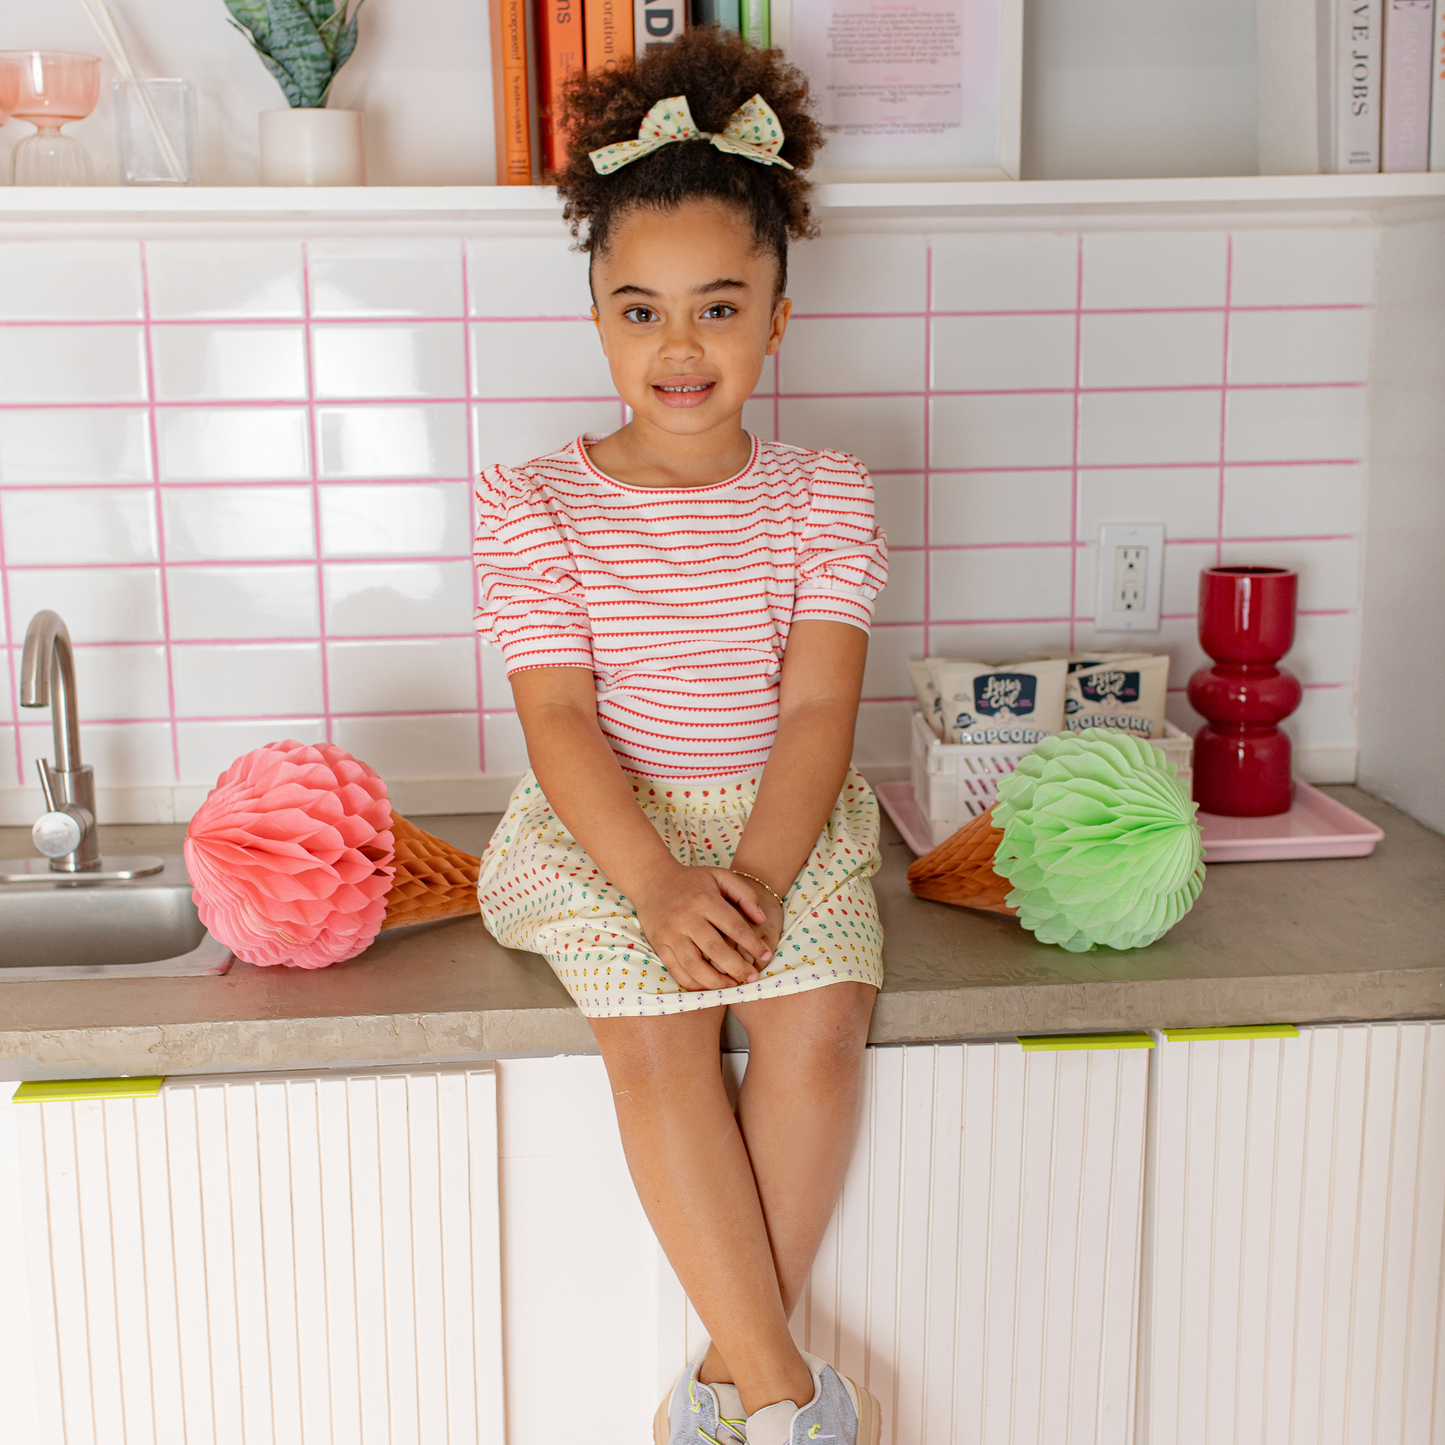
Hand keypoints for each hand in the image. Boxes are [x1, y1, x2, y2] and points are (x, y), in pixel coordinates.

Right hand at [631, 865, 772, 991]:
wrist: (652, 880)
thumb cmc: (692, 880)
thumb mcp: (720, 876)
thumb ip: (744, 894)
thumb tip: (761, 919)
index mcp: (704, 900)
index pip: (734, 926)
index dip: (753, 944)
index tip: (766, 955)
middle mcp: (686, 917)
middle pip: (715, 949)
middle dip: (737, 967)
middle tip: (751, 977)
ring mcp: (670, 933)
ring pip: (694, 965)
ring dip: (715, 981)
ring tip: (732, 985)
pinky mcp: (659, 944)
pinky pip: (676, 970)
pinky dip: (693, 983)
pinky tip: (708, 986)